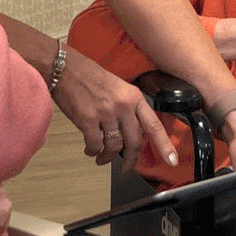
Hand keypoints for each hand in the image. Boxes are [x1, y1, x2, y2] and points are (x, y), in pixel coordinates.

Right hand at [53, 48, 178, 172]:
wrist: (64, 67)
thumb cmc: (88, 76)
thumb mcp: (118, 87)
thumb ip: (128, 108)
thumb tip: (131, 132)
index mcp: (134, 97)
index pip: (154, 125)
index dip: (164, 145)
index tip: (171, 160)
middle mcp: (123, 105)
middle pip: (134, 142)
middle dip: (131, 160)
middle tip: (126, 168)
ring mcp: (105, 113)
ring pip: (114, 146)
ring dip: (107, 157)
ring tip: (101, 157)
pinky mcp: (87, 119)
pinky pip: (95, 144)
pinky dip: (92, 151)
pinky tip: (90, 149)